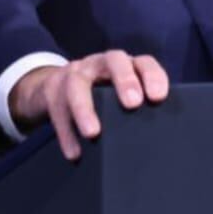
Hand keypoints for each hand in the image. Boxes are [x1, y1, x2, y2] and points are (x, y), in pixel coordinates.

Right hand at [9, 50, 169, 160]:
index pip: (143, 62)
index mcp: (124, 65)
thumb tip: (161, 139)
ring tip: (93, 133)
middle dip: (124, 80)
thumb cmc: (100, 97)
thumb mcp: (117, 95)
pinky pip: (57, 109)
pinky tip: (74, 153)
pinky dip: (66, 132)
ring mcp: (74, 73)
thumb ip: (137, 107)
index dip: (152, 76)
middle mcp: (100, 63)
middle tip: (132, 104)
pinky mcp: (52, 90)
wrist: (55, 88)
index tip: (158, 98)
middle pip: (114, 60)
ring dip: (84, 108)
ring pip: (77, 84)